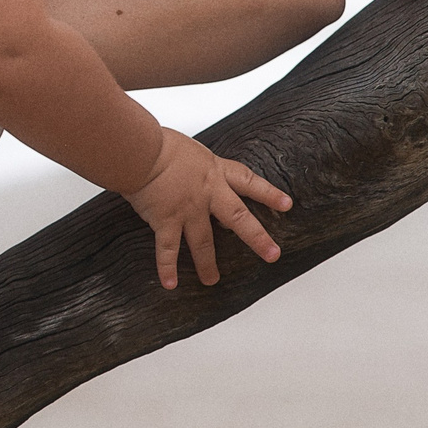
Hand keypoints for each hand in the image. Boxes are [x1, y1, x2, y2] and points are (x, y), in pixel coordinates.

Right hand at [121, 129, 290, 289]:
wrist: (141, 152)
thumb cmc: (158, 144)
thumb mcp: (188, 149)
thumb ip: (195, 166)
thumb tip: (188, 171)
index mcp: (214, 171)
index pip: (248, 182)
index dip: (269, 193)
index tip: (286, 204)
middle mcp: (206, 193)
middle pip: (239, 218)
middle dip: (257, 238)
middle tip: (272, 254)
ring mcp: (188, 210)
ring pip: (203, 242)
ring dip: (208, 264)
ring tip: (211, 280)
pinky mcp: (165, 221)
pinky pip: (168, 250)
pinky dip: (167, 268)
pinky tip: (170, 284)